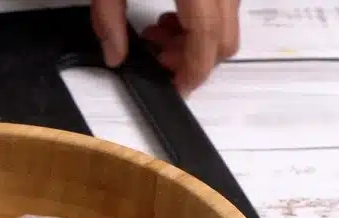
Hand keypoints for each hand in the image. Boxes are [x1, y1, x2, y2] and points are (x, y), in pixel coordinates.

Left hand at [91, 0, 239, 95]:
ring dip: (198, 40)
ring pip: (229, 22)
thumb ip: (109, 16)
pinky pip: (226, 5)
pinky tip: (173, 14)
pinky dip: (204, 20)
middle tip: (159, 58)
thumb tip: (114, 55)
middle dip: (193, 60)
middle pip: (225, 37)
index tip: (178, 88)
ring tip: (159, 34)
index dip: (193, 69)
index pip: (207, 35)